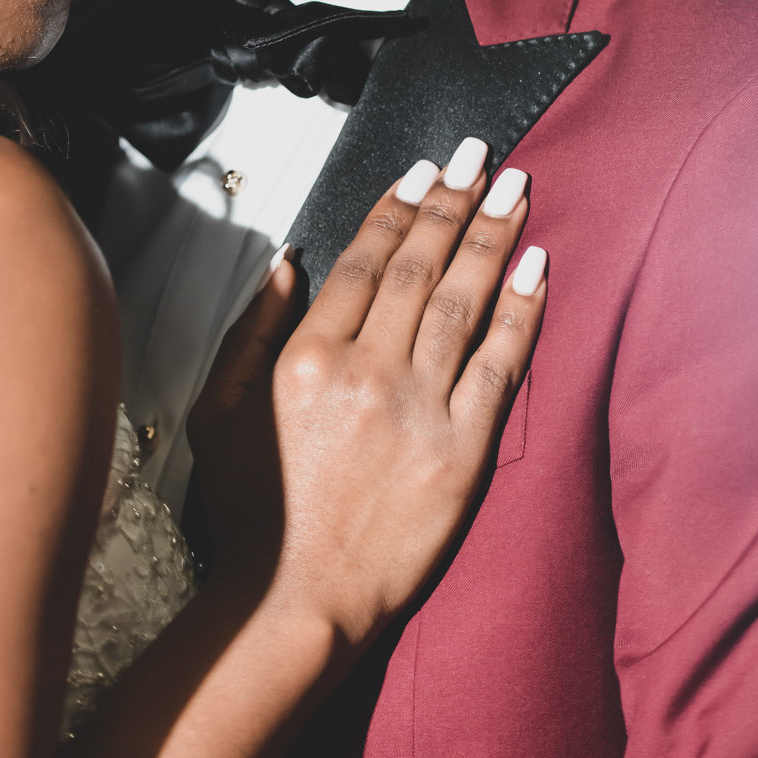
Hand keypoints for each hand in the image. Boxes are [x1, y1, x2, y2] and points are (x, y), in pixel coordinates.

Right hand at [189, 144, 545, 648]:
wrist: (295, 603)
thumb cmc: (253, 514)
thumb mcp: (220, 413)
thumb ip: (252, 330)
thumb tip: (288, 260)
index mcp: (307, 358)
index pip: (366, 261)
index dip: (400, 208)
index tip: (425, 170)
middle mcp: (366, 373)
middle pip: (421, 267)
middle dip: (455, 201)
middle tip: (482, 154)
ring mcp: (418, 412)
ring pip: (464, 302)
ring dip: (493, 237)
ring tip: (518, 189)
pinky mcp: (462, 454)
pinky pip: (500, 367)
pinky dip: (521, 311)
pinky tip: (537, 266)